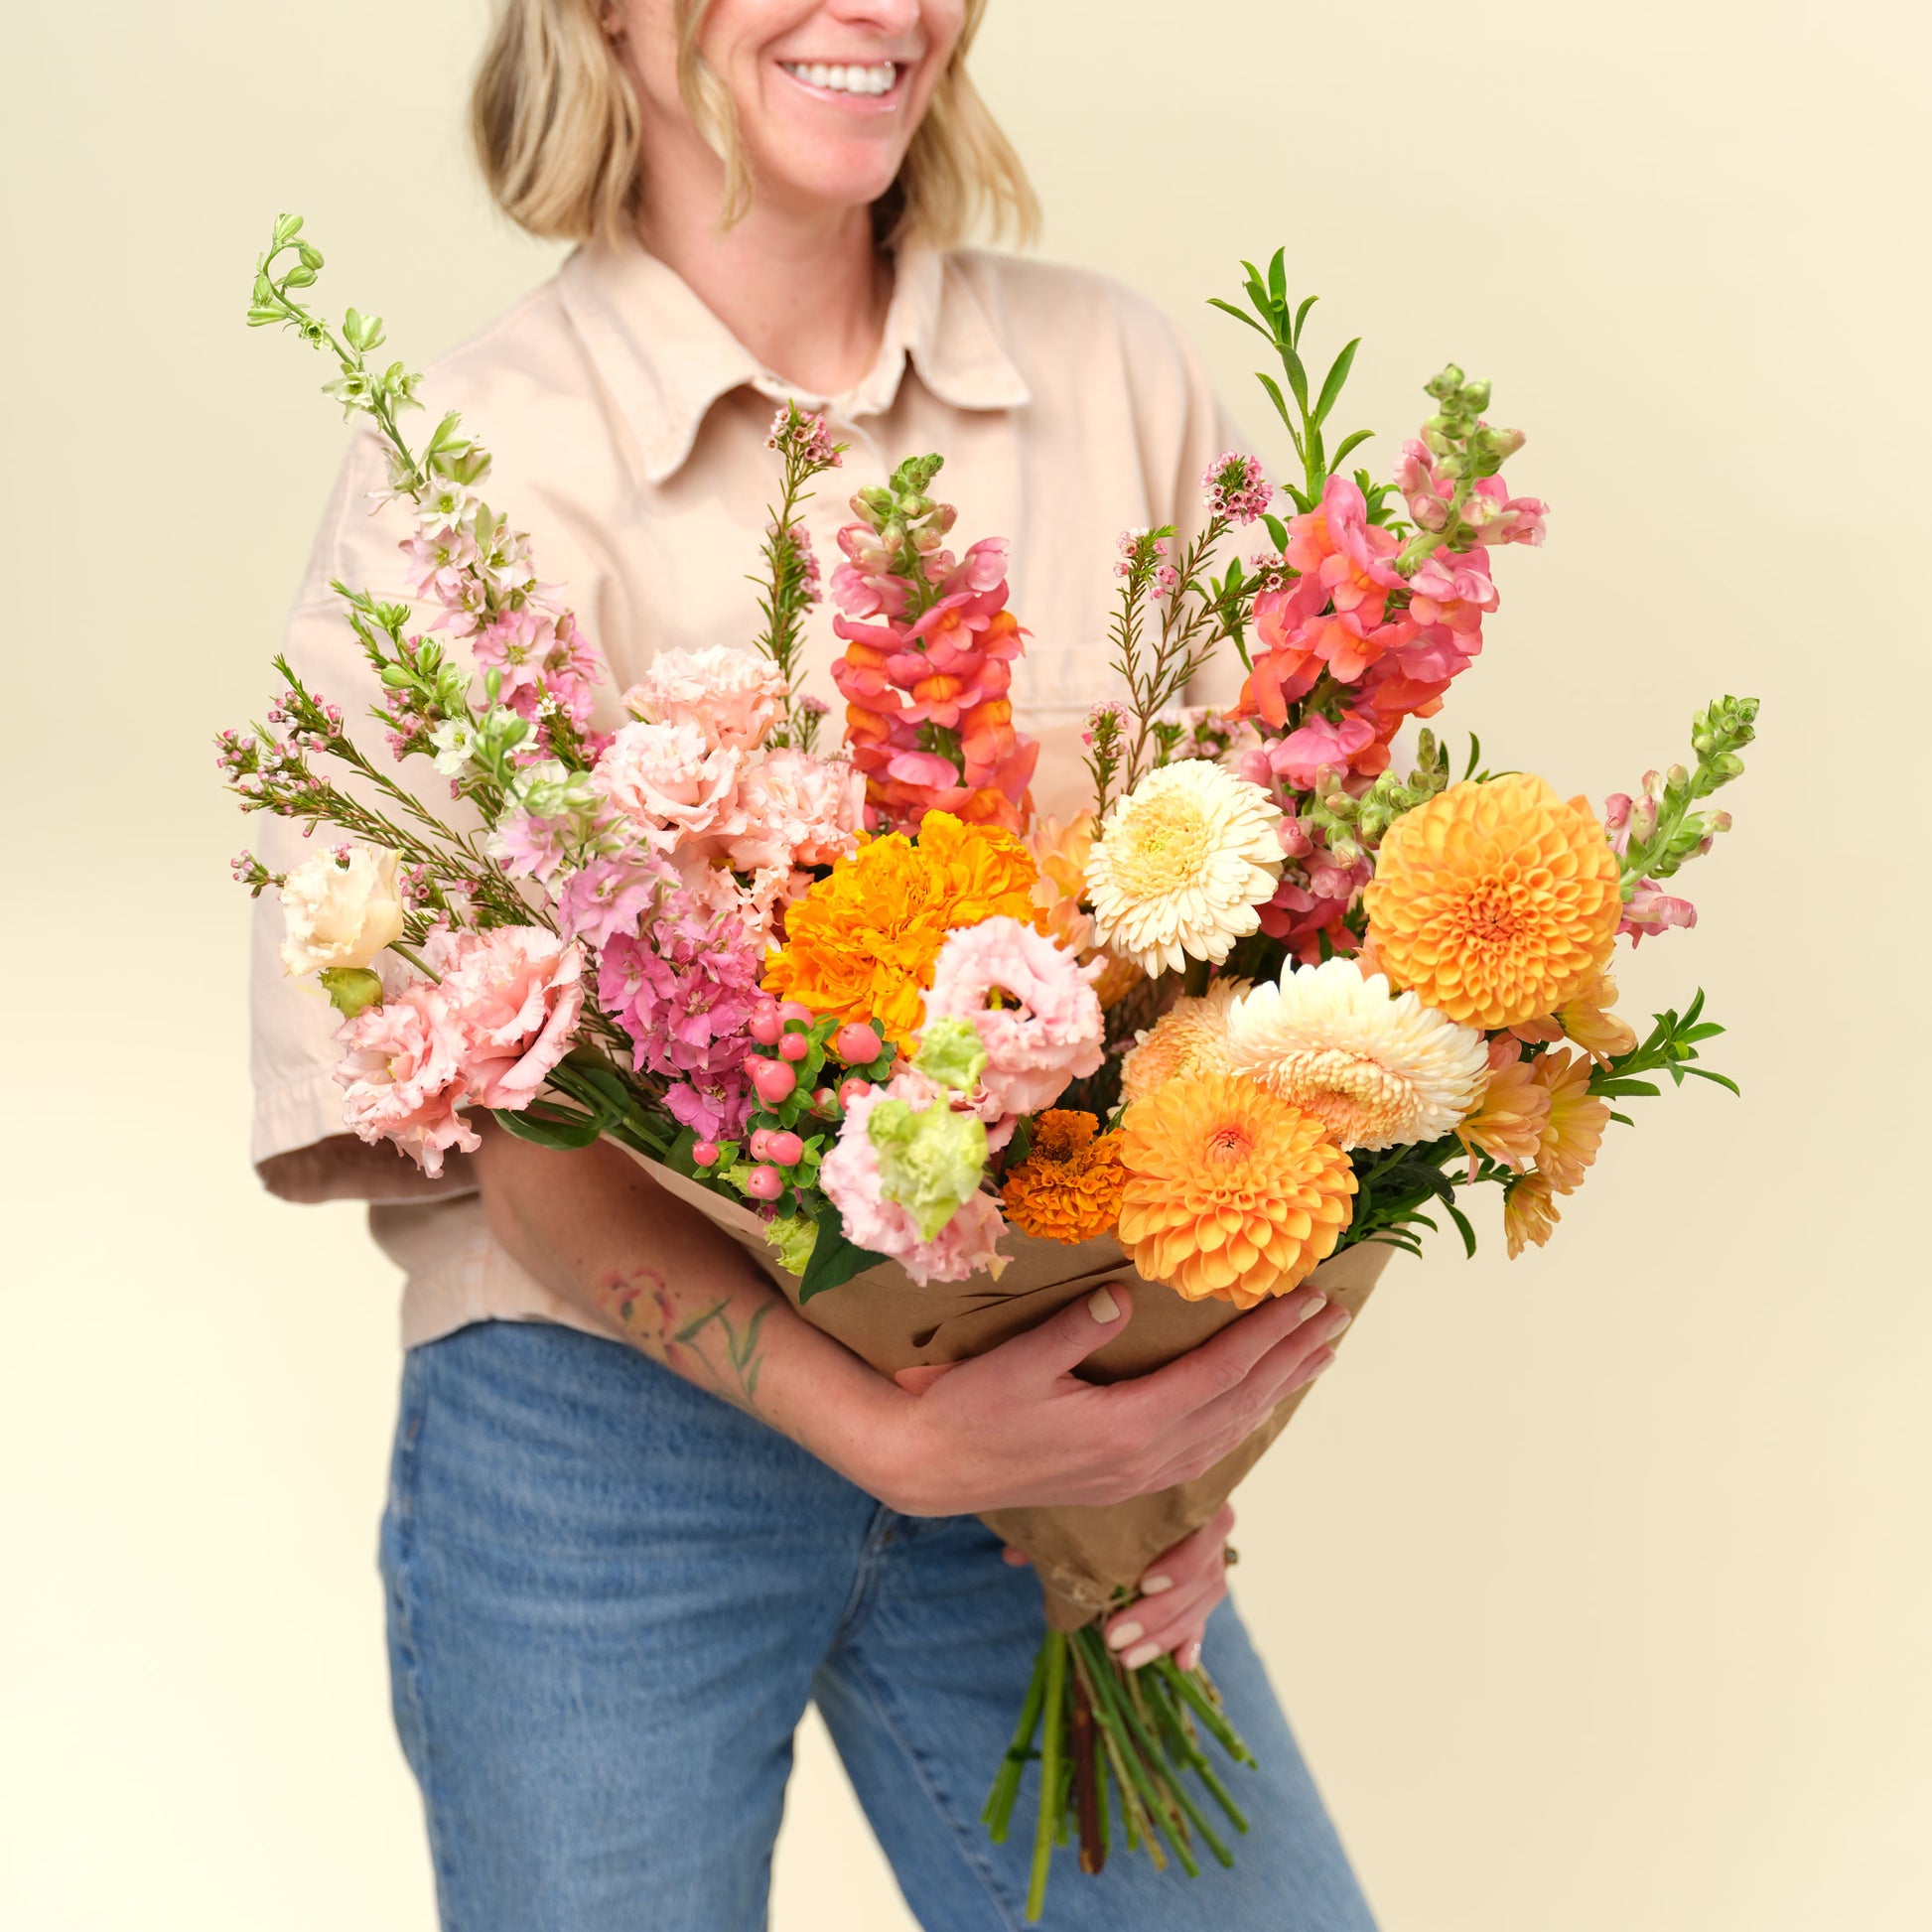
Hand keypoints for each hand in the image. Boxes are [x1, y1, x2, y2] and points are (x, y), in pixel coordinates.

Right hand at [858, 1281, 1348, 1516]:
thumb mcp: (1014, 1362)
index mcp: (1125, 1427)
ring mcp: (1138, 1476)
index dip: (1269, 1336)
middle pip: (1238, 1405)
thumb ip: (1072, 1329)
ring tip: (1313, 1357)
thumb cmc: (967, 1408)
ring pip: (1229, 1432)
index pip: (1219, 1374)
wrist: (932, 1470)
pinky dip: (1242, 1420)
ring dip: (1276, 1392)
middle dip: (1291, 1361)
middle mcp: (1144, 1458)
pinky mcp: (1126, 1481)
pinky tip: (1254, 1403)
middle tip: (1335, 1321)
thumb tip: (1123, 1293)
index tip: (1310, 1302)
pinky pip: (1206, 1450)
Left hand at [1000, 1504, 1236, 1670]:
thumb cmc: (1109, 1481)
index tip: (1144, 1584)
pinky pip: (1204, 1613)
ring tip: (1128, 1658)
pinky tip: (1179, 1664)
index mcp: (1187, 1494)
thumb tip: (1014, 1554)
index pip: (1204, 1528)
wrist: (1130, 1469)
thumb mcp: (1087, 1497)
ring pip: (1204, 1600)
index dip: (1181, 1561)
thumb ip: (1057, 1523)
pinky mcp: (1202, 1585)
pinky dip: (1191, 1638)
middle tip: (1114, 1638)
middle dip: (1158, 1614)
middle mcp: (1208, 1525)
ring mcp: (1211, 1556)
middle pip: (1203, 1576)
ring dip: (1166, 1634)